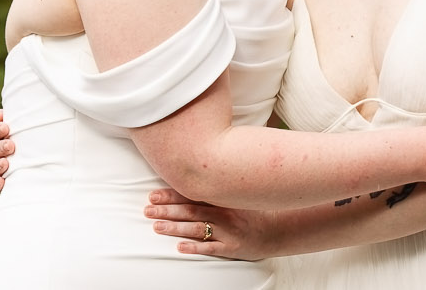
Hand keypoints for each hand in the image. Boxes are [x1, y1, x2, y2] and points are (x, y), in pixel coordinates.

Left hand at [145, 188, 270, 259]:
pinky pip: (211, 248)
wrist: (278, 229)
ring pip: (197, 228)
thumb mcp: (237, 194)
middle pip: (190, 210)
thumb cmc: (253, 210)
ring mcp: (228, 231)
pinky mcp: (232, 248)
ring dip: (175, 227)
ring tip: (156, 226)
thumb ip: (216, 188)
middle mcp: (224, 212)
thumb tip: (190, 177)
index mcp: (223, 197)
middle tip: (147, 210)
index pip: (192, 194)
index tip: (152, 194)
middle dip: (167, 210)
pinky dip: (195, 247)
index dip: (171, 194)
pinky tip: (179, 247)